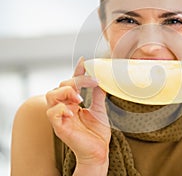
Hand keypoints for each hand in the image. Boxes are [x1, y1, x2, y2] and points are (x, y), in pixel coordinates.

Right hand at [46, 57, 110, 172]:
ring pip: (50, 96)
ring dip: (65, 92)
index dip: (76, 71)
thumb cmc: (97, 132)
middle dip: (73, 82)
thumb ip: (98, 94)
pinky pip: (52, 113)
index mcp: (73, 103)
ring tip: (79, 98)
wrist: (99, 151)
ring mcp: (60, 117)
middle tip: (89, 84)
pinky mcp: (59, 127)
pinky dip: (61, 108)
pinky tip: (73, 111)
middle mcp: (64, 108)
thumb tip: (101, 79)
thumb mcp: (100, 109)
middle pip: (58, 86)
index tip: (84, 61)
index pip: (71, 83)